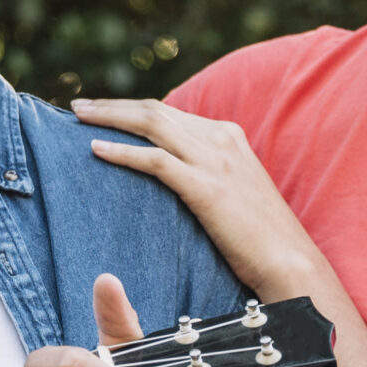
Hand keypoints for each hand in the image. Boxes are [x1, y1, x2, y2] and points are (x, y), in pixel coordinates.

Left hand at [69, 97, 318, 297]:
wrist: (289, 260)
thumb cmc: (258, 236)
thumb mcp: (233, 190)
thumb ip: (206, 173)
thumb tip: (170, 176)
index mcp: (227, 136)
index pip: (169, 113)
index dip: (132, 110)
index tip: (102, 112)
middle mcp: (220, 139)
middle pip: (155, 110)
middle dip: (112, 106)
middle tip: (77, 107)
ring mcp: (214, 160)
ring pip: (151, 124)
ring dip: (109, 117)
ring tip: (77, 117)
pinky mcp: (206, 187)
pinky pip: (155, 161)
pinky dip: (122, 152)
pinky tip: (96, 150)